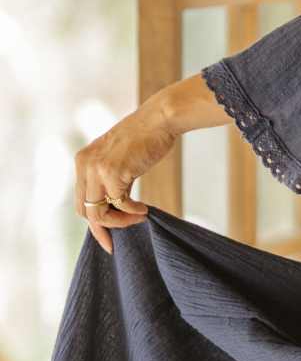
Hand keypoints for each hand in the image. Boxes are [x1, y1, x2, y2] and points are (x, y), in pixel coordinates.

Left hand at [74, 97, 176, 253]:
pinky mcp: (112, 172)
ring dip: (120, 222)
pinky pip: (119, 205)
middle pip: (85, 212)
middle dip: (105, 228)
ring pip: (98, 213)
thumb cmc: (145, 140)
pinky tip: (144, 209)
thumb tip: (114, 210)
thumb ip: (111, 182)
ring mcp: (96, 168)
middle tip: (126, 232)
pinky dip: (133, 212)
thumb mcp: (119, 161)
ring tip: (139, 218)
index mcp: (83, 162)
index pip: (81, 202)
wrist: (158, 120)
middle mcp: (84, 164)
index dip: (95, 224)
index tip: (110, 240)